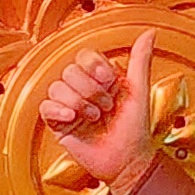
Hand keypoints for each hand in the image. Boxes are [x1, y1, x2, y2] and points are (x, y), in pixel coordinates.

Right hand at [39, 33, 156, 185]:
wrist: (127, 161)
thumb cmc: (134, 130)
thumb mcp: (139, 91)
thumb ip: (140, 60)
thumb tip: (149, 33)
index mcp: (100, 78)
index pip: (84, 56)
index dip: (94, 66)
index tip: (110, 81)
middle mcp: (82, 89)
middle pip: (70, 71)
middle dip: (90, 90)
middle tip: (106, 106)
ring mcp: (69, 105)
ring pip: (57, 87)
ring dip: (79, 103)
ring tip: (94, 118)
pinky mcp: (58, 123)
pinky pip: (45, 106)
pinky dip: (58, 110)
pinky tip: (73, 119)